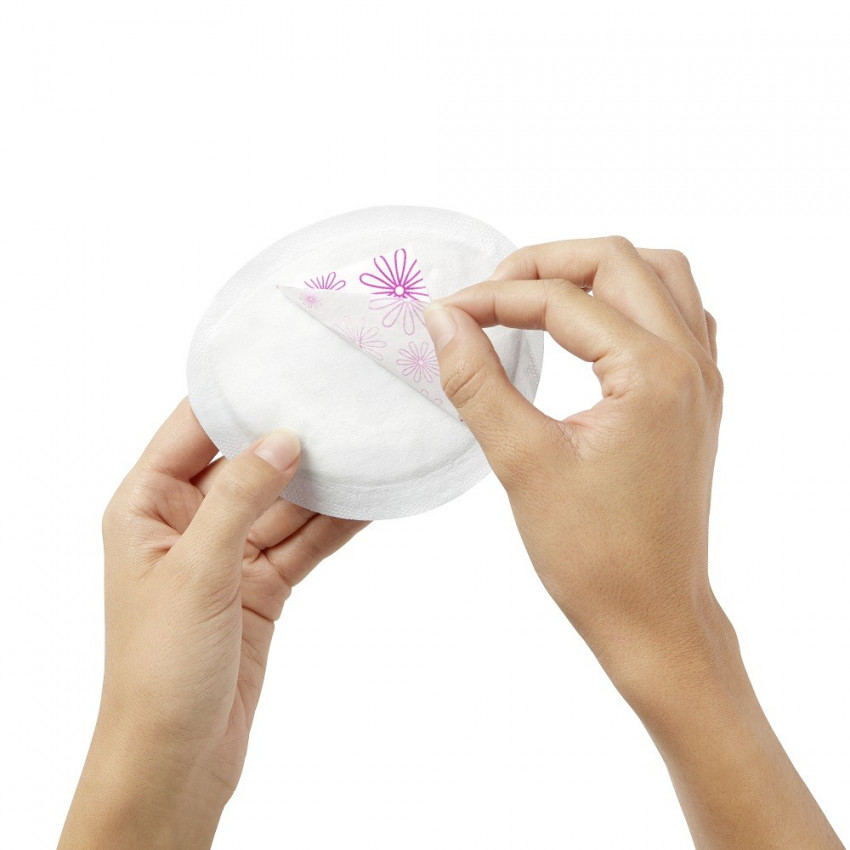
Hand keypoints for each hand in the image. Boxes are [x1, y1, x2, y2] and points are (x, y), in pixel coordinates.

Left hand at [59, 400, 366, 848]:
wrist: (177, 759)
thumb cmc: (160, 668)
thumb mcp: (196, 571)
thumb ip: (239, 498)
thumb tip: (282, 437)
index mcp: (146, 507)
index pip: (191, 429)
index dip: (235, 396)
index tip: (284, 363)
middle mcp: (186, 522)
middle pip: (247, 462)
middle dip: (292, 439)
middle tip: (342, 404)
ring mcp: (228, 554)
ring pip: (284, 504)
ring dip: (323, 484)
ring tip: (369, 447)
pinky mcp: (261, 585)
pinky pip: (302, 542)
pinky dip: (334, 525)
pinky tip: (369, 501)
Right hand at [424, 237, 843, 848]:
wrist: (652, 615)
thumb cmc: (594, 556)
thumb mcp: (522, 462)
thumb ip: (477, 381)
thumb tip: (443, 320)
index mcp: (652, 374)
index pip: (562, 300)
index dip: (494, 298)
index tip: (447, 314)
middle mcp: (690, 363)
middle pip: (620, 261)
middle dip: (546, 263)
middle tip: (489, 292)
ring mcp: (702, 379)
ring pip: (660, 276)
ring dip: (597, 271)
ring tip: (538, 296)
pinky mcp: (698, 400)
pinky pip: (679, 313)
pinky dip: (633, 299)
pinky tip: (595, 326)